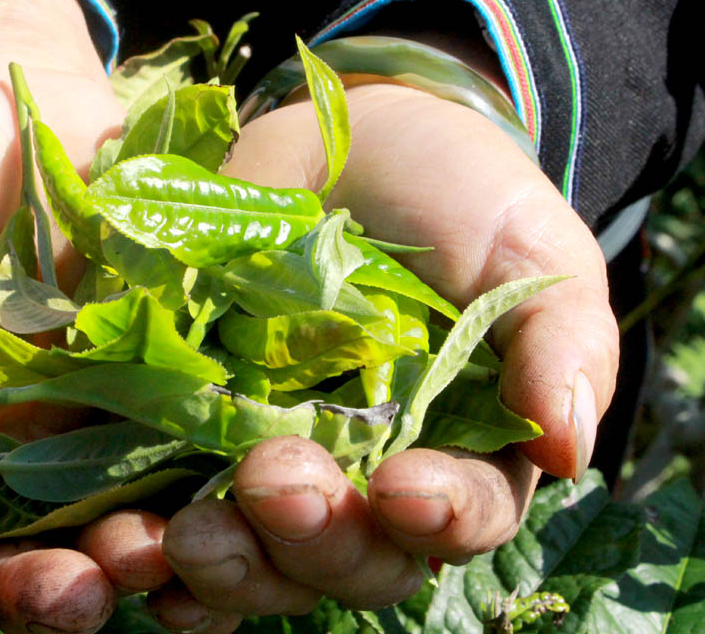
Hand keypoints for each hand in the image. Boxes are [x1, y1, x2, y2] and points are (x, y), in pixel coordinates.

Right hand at [0, 0, 167, 631]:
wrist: (3, 83)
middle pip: (12, 539)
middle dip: (38, 580)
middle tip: (73, 603)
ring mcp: (79, 409)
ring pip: (102, 502)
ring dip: (126, 544)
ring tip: (151, 561)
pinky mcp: (152, 368)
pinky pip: (174, 429)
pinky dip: (194, 468)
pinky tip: (218, 492)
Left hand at [155, 81, 618, 625]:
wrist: (345, 138)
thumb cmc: (457, 191)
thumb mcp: (526, 246)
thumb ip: (560, 339)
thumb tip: (570, 450)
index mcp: (462, 449)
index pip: (463, 517)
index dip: (439, 519)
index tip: (404, 488)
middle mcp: (369, 478)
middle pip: (353, 560)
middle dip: (316, 538)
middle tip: (275, 478)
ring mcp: (276, 460)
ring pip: (261, 559)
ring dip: (227, 565)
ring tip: (188, 534)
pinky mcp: (192, 431)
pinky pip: (171, 520)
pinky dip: (151, 553)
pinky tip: (133, 554)